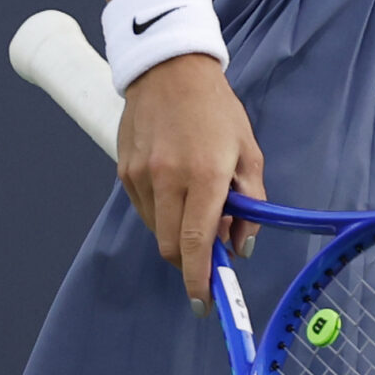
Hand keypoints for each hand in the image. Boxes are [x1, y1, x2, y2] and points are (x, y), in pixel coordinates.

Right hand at [117, 52, 265, 311]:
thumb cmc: (218, 111)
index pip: (197, 243)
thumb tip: (241, 247)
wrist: (170, 70)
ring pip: (157, 231)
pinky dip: (162, 213)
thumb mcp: (249, 151)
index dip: (200, 279)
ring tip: (197, 202)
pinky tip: (177, 187)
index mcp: (205, 174)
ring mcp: (141, 177)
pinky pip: (145, 210)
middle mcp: (168, 179)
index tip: (205, 303)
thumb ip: (250, 202)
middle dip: (192, 260)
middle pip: (173, 247)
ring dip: (177, 233)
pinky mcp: (124, 173)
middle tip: (213, 247)